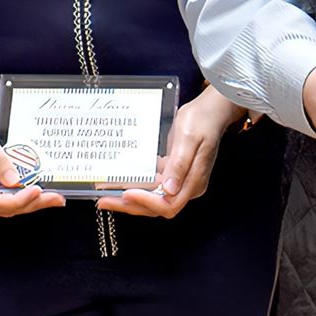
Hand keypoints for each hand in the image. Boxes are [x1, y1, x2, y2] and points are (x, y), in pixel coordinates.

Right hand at [0, 103, 65, 217]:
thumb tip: (15, 181)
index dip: (20, 200)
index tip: (38, 190)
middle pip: (3, 208)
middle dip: (32, 204)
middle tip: (57, 198)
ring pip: (4, 207)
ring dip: (29, 203)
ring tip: (54, 198)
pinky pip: (3, 199)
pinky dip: (21, 198)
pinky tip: (38, 193)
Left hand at [101, 88, 243, 218]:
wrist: (211, 109)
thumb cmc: (202, 120)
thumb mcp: (189, 139)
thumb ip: (179, 165)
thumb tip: (169, 190)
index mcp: (194, 181)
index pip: (169, 204)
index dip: (146, 202)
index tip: (127, 192)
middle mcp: (187, 186)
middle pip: (157, 206)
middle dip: (130, 206)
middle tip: (104, 201)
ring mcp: (180, 180)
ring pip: (152, 197)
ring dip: (129, 197)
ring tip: (105, 193)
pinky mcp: (173, 172)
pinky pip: (152, 184)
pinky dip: (135, 184)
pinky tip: (119, 179)